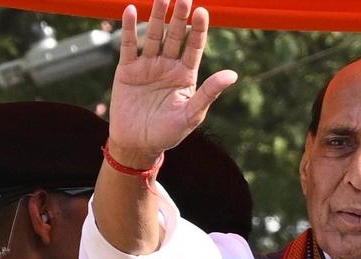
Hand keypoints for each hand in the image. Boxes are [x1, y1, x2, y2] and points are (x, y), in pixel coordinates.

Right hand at [108, 0, 237, 165]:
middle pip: (175, 36)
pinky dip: (129, 28)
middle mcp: (168, 66)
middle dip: (179, 16)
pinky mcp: (127, 69)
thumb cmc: (168, 133)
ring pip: (154, 36)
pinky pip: (129, 45)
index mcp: (186, 75)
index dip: (198, 29)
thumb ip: (210, 93)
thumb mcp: (192, 115)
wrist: (138, 144)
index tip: (202, 11)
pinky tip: (132, 10)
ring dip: (157, 16)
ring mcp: (148, 65)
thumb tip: (233, 75)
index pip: (194, 47)